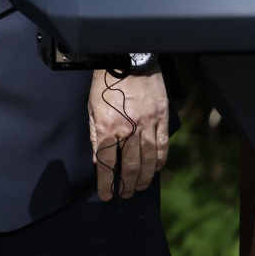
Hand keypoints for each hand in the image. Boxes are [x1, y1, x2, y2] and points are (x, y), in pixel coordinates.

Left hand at [89, 68, 168, 200]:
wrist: (128, 60)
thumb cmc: (105, 83)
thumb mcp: (92, 108)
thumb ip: (96, 136)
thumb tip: (98, 159)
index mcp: (109, 127)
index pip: (107, 163)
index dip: (106, 182)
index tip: (106, 194)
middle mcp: (130, 130)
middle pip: (131, 165)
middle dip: (127, 184)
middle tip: (126, 194)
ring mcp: (149, 125)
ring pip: (149, 159)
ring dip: (146, 177)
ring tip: (141, 187)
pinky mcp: (162, 119)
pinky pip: (162, 145)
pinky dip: (160, 160)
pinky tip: (156, 169)